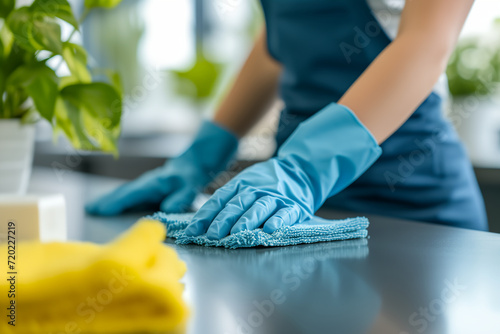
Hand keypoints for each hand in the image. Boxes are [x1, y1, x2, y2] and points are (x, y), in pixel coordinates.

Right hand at [85, 121, 237, 215]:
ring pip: (125, 193)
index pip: (130, 195)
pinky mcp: (150, 188)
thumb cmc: (192, 174)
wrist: (197, 162)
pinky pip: (131, 194)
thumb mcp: (189, 187)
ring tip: (95, 208)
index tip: (99, 211)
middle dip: (106, 201)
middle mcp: (146, 184)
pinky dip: (120, 199)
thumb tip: (165, 211)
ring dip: (110, 200)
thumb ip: (178, 199)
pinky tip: (115, 204)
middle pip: (122, 193)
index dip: (114, 203)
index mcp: (152, 184)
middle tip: (89, 209)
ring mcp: (147, 186)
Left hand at [184, 158, 314, 238]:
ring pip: (259, 208)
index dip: (205, 215)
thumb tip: (203, 222)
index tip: (192, 231)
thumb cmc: (266, 182)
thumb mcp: (245, 182)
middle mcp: (256, 189)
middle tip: (212, 236)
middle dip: (223, 221)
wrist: (300, 170)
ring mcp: (275, 197)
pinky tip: (270, 229)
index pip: (219, 200)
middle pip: (237, 205)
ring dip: (247, 220)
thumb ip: (228, 199)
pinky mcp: (293, 205)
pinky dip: (278, 220)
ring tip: (237, 233)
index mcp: (241, 184)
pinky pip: (285, 213)